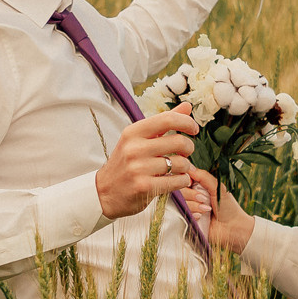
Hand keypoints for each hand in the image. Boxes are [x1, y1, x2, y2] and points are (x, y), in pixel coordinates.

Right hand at [96, 102, 200, 219]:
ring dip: (186, 167)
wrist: (104, 193)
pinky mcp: (144, 187)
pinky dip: (183, 180)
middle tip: (186, 153)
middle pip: (179, 141)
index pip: (167, 119)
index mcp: (133, 132)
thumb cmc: (125, 163)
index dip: (187, 122)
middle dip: (189, 147)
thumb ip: (163, 122)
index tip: (193, 129)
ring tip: (179, 168)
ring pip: (180, 163)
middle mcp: (134, 148)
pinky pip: (177, 181)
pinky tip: (177, 180)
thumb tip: (188, 106)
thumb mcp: (138, 139)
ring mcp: (138, 168)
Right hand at [183, 169, 256, 252]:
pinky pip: (181, 214)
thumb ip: (203, 176)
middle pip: (178, 190)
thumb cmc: (228, 207)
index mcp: (198, 186)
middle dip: (191, 194)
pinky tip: (201, 217)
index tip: (191, 183)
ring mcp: (188, 208)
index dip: (185, 180)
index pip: (183, 178)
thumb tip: (189, 167)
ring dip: (194, 205)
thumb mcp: (217, 188)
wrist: (232, 228)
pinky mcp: (187, 220)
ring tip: (206, 210)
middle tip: (204, 199)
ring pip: (179, 202)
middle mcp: (191, 196)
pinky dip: (192, 214)